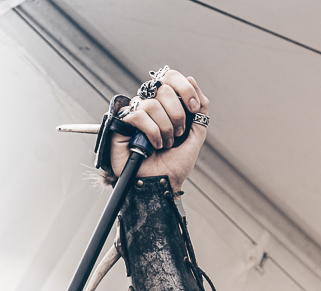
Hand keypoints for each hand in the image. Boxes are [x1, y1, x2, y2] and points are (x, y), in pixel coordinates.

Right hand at [110, 69, 209, 190]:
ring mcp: (135, 112)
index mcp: (166, 104)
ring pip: (152, 104)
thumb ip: (199, 111)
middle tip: (178, 133)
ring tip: (165, 144)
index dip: (185, 89)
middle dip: (177, 115)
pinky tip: (152, 146)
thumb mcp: (195, 137)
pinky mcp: (121, 122)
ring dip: (165, 129)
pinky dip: (152, 133)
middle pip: (164, 88)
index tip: (194, 108)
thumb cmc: (175, 164)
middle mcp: (149, 104)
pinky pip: (139, 115)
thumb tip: (191, 80)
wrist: (161, 183)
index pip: (171, 78)